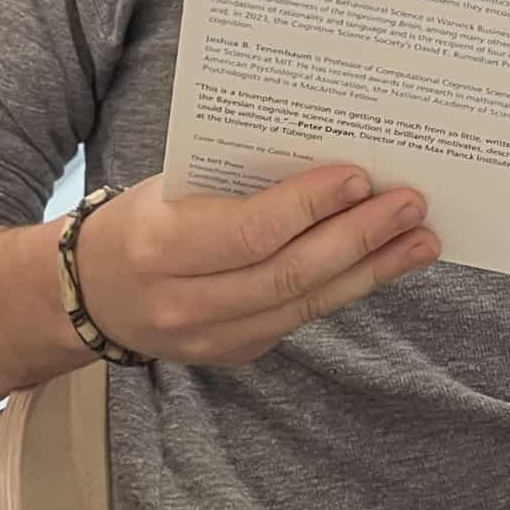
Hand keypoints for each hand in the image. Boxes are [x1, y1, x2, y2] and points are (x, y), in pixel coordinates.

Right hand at [71, 164, 437, 367]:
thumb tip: (330, 156)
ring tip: (420, 239)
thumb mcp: (170, 188)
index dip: (309, 206)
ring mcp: (210, 338)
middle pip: (288, 274)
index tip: (361, 177)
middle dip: (358, 238)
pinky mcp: (234, 354)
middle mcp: (184, 301)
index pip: (249, 230)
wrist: (88, 292)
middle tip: (410, 204)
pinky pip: (300, 319)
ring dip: (371, 270)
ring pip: (304, 304)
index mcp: (161, 244)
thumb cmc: (143, 219)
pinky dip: (346, 288)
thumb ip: (238, 181)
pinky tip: (383, 264)